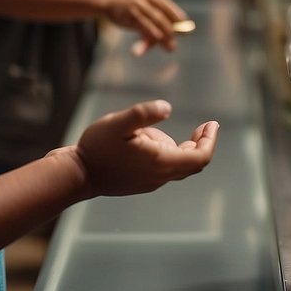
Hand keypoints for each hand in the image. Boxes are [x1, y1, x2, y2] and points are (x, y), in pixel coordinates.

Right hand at [69, 100, 217, 197]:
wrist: (78, 175)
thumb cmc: (97, 147)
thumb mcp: (119, 122)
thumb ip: (144, 113)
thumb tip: (167, 108)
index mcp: (161, 162)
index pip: (200, 158)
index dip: (210, 141)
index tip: (212, 124)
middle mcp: (160, 176)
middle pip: (193, 164)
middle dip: (202, 143)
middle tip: (206, 125)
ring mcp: (151, 181)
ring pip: (179, 166)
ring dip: (183, 147)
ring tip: (161, 129)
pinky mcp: (142, 182)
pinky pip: (165, 169)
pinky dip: (171, 154)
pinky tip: (152, 140)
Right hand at [103, 0, 186, 54]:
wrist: (109, 2)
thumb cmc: (130, 10)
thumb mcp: (143, 13)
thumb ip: (155, 26)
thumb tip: (170, 43)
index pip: (171, 10)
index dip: (180, 21)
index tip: (188, 32)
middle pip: (164, 18)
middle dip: (172, 32)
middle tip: (175, 46)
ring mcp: (139, 6)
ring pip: (156, 22)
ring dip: (164, 37)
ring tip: (170, 48)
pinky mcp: (131, 14)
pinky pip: (144, 26)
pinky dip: (151, 33)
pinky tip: (157, 40)